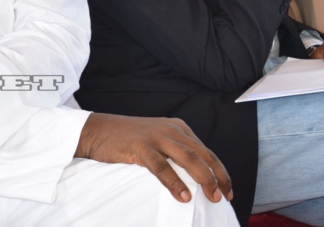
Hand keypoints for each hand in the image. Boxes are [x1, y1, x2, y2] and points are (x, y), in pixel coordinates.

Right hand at [75, 113, 232, 203]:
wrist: (95, 131)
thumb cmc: (125, 139)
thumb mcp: (156, 140)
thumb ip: (174, 152)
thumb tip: (194, 179)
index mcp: (177, 128)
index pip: (206, 151)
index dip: (220, 172)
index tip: (227, 190)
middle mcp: (170, 129)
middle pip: (203, 154)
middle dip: (218, 177)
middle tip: (224, 197)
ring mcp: (156, 137)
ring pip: (189, 158)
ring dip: (204, 179)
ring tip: (212, 197)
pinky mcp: (141, 146)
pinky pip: (163, 167)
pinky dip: (175, 183)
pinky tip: (183, 195)